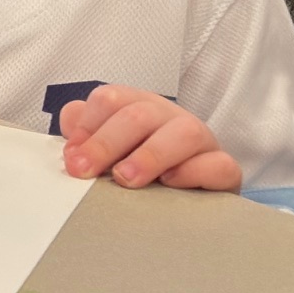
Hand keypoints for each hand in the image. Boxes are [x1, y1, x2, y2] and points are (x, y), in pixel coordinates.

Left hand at [58, 84, 240, 192]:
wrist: (194, 192)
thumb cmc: (144, 166)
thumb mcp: (112, 148)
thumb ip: (86, 132)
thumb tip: (70, 119)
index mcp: (139, 106)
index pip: (111, 100)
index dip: (87, 126)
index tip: (71, 157)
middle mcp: (171, 118)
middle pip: (140, 115)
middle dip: (106, 143)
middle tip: (85, 171)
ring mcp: (202, 141)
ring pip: (185, 132)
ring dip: (150, 155)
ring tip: (126, 178)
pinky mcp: (224, 169)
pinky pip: (219, 165)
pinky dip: (194, 172)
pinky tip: (170, 183)